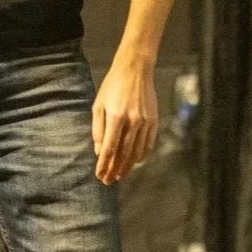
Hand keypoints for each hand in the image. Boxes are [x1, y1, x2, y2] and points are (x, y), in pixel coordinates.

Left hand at [92, 58, 158, 183]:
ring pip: (137, 152)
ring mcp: (145, 122)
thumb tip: (99, 151)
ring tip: (120, 175)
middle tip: (108, 181)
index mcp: (116, 117)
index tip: (100, 175)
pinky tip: (134, 162)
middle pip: (124, 154)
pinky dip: (141, 156)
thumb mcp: (99, 105)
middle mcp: (132, 121)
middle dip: (115, 170)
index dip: (104, 165)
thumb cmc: (113, 86)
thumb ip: (98, 129)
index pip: (109, 148)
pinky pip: (148, 144)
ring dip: (128, 167)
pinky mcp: (154, 121)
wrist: (135, 70)